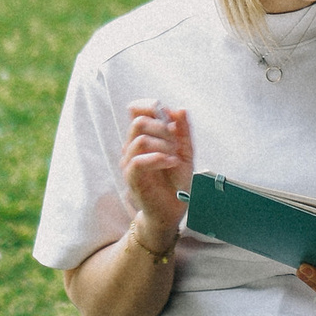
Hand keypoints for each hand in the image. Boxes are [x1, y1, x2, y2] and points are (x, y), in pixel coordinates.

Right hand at [122, 104, 192, 251]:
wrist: (173, 210)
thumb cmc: (177, 182)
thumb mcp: (186, 153)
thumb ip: (183, 131)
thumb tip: (179, 109)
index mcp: (145, 137)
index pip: (136, 110)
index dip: (149, 105)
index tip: (167, 115)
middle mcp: (133, 147)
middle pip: (138, 121)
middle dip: (163, 128)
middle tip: (176, 142)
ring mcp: (130, 162)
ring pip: (140, 139)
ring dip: (163, 144)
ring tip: (175, 157)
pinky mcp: (131, 178)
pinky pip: (138, 161)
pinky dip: (158, 158)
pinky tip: (172, 162)